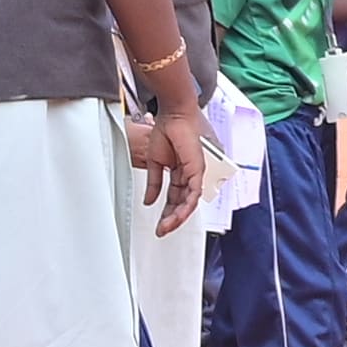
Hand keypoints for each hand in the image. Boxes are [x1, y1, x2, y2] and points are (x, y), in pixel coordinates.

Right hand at [134, 96, 212, 233]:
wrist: (173, 116)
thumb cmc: (167, 132)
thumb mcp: (155, 163)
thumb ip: (154, 183)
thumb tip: (149, 201)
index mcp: (180, 173)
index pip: (175, 198)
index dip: (167, 212)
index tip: (160, 225)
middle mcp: (190, 175)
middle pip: (183, 203)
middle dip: (171, 219)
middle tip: (162, 230)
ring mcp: (195, 173)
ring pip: (189, 202)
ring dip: (177, 216)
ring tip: (166, 227)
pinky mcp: (198, 169)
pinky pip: (194, 192)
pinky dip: (186, 205)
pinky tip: (176, 215)